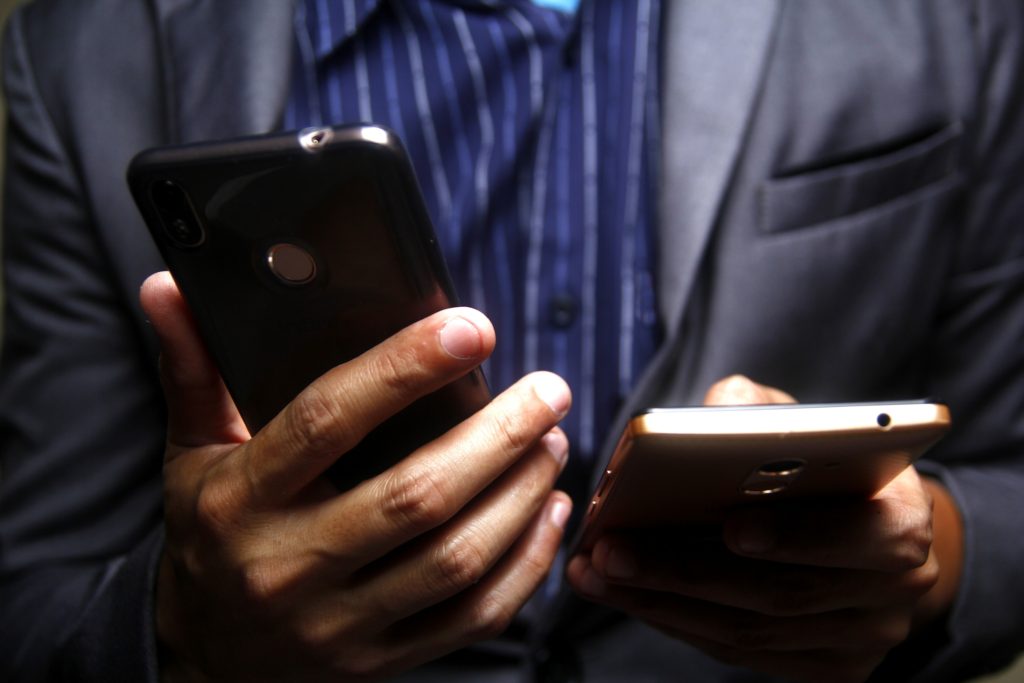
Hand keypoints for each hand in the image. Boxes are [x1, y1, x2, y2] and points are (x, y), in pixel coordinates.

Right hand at [141, 272, 572, 681]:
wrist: (202, 655)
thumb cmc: (209, 533)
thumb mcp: (190, 452)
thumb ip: (192, 369)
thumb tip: (172, 286)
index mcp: (243, 500)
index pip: (328, 421)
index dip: (403, 369)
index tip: (470, 328)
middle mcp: (289, 565)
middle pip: (417, 496)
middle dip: (498, 436)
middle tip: (548, 390)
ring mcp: (339, 624)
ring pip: (455, 559)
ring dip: (520, 494)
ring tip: (552, 441)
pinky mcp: (381, 660)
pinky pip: (472, 617)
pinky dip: (526, 564)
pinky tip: (548, 511)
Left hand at [567, 375, 962, 682]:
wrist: (875, 535)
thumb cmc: (831, 467)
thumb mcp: (810, 423)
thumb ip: (765, 409)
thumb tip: (714, 412)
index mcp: (903, 521)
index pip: (861, 537)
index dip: (797, 535)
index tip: (732, 527)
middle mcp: (892, 592)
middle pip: (781, 594)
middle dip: (685, 572)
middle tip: (612, 550)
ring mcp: (860, 640)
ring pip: (750, 632)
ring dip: (662, 603)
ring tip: (596, 572)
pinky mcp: (825, 668)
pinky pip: (740, 653)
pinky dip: (677, 623)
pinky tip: (628, 595)